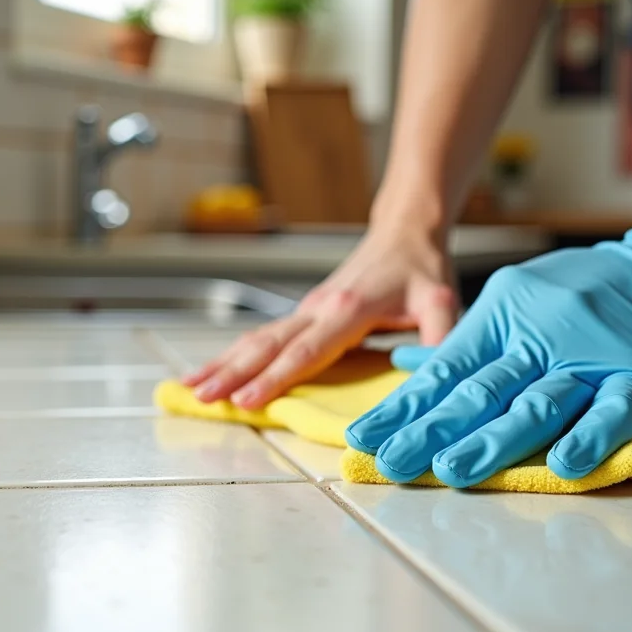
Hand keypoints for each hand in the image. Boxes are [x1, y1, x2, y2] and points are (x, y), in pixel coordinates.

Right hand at [184, 225, 458, 409]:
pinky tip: (212, 371)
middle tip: (203, 397)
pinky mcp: (304, 315)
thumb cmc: (421, 269)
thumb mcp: (441, 302)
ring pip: (256, 340)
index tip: (247, 399)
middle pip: (267, 345)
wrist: (404, 231)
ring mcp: (307, 311)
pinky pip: (263, 338)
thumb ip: (439, 339)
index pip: (306, 350)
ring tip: (189, 388)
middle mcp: (318, 309)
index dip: (276, 377)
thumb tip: (433, 375)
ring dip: (222, 364)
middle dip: (232, 373)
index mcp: (348, 310)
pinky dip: (233, 356)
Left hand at [345, 179, 631, 487]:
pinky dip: (591, 436)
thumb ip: (467, 338)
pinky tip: (564, 465)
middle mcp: (540, 335)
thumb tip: (407, 362)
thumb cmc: (594, 290)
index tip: (366, 437)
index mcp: (505, 317)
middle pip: (479, 389)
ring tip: (451, 470)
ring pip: (536, 401)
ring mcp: (590, 355)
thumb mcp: (520, 297)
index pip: (445, 369)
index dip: (405, 406)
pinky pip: (615, 408)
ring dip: (493, 439)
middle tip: (390, 461)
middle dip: (430, 429)